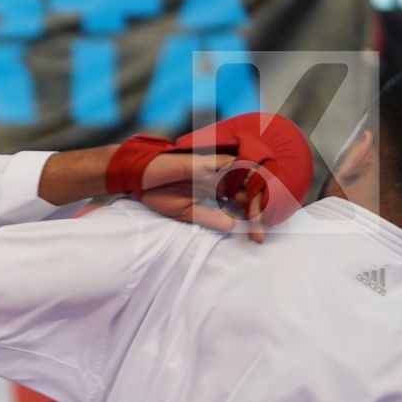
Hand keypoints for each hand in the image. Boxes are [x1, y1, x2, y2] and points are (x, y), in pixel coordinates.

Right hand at [137, 151, 267, 240]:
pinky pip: (233, 163)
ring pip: (246, 178)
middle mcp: (221, 179)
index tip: (256, 238)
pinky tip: (254, 187)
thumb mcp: (186, 213)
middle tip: (259, 233)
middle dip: (257, 212)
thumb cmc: (160, 193)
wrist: (141, 178)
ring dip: (254, 195)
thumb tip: (233, 227)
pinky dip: (246, 173)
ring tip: (258, 215)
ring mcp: (216, 169)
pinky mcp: (208, 162)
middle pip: (249, 191)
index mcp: (216, 191)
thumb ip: (209, 217)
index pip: (241, 203)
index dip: (252, 220)